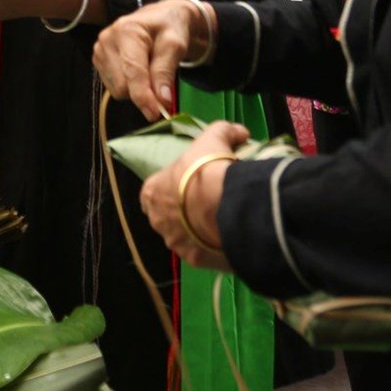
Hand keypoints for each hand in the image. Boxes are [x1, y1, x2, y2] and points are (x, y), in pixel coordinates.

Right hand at [92, 0, 213, 119]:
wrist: (160, 17)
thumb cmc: (170, 28)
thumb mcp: (175, 45)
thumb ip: (166, 71)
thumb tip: (162, 100)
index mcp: (126, 31)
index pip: (132, 71)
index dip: (143, 96)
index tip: (155, 114)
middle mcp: (106, 40)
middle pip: (122, 85)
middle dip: (143, 93)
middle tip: (162, 88)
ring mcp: (99, 50)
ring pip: (117, 89)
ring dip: (136, 90)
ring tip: (149, 71)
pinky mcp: (98, 59)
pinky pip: (113, 87)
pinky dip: (129, 86)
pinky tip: (137, 71)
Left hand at [140, 122, 244, 270]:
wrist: (224, 205)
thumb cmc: (208, 170)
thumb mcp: (213, 139)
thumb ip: (223, 131)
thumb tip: (238, 131)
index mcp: (152, 191)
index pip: (155, 191)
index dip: (172, 188)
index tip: (190, 186)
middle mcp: (156, 219)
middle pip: (168, 217)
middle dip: (184, 212)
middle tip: (209, 205)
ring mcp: (174, 242)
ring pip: (184, 237)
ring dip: (198, 231)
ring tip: (221, 222)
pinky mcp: (194, 259)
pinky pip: (203, 253)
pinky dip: (213, 248)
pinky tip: (228, 239)